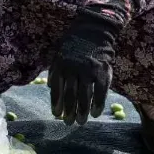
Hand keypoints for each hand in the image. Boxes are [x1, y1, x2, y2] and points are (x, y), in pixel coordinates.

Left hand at [49, 9, 116, 124]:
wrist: (93, 30)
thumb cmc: (74, 44)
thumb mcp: (59, 54)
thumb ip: (55, 71)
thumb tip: (50, 88)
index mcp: (61, 66)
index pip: (57, 89)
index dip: (57, 104)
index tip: (56, 115)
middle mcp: (73, 70)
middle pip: (70, 95)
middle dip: (69, 111)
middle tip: (68, 123)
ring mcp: (88, 71)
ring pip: (85, 96)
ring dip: (82, 111)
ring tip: (80, 122)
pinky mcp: (102, 72)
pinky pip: (100, 92)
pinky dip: (98, 104)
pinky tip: (96, 113)